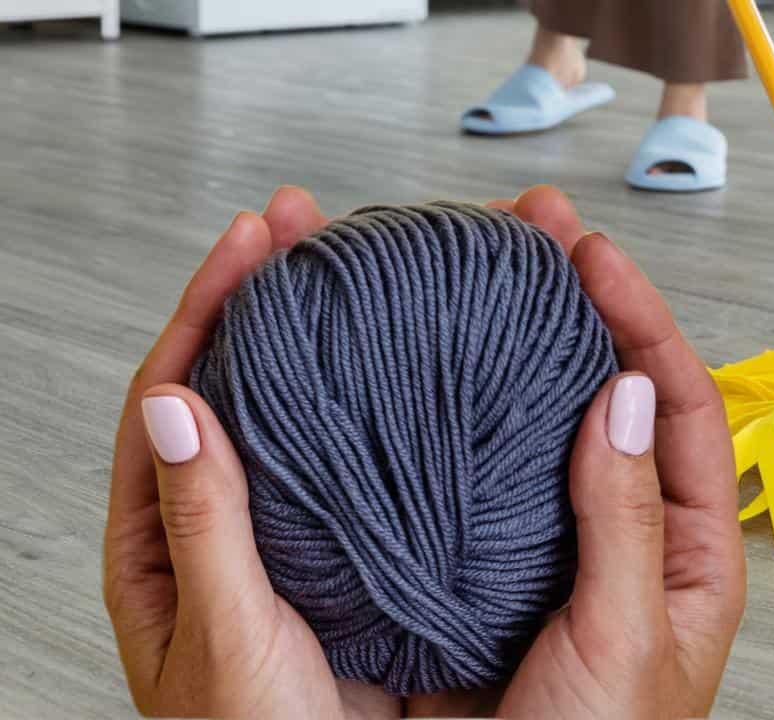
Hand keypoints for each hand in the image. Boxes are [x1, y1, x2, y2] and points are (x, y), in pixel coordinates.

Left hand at [103, 188, 397, 718]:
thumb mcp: (224, 634)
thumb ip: (201, 524)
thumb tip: (177, 404)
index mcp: (162, 541)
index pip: (173, 396)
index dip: (209, 308)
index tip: (251, 239)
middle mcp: (220, 524)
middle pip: (235, 387)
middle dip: (262, 299)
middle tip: (303, 225)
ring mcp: (284, 534)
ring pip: (293, 419)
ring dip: (317, 344)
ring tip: (348, 272)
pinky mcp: (346, 554)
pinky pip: (349, 467)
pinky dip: (368, 410)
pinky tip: (396, 374)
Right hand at [442, 187, 745, 717]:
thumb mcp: (628, 645)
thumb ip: (628, 524)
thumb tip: (624, 395)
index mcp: (691, 548)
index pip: (680, 403)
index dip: (638, 317)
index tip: (589, 254)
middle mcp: (631, 529)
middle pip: (615, 390)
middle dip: (581, 301)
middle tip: (534, 228)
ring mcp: (561, 537)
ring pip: (550, 417)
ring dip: (525, 340)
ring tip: (487, 266)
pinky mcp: (497, 556)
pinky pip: (489, 466)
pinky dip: (469, 408)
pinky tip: (440, 364)